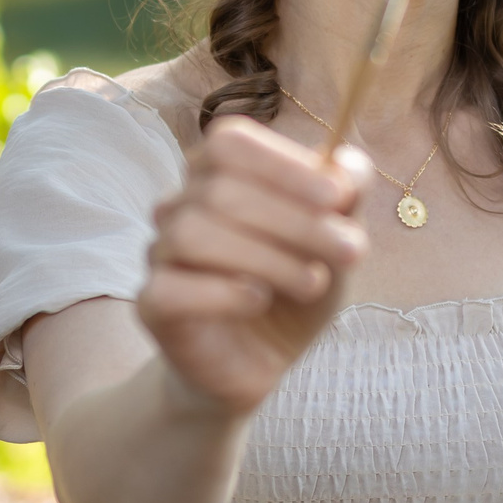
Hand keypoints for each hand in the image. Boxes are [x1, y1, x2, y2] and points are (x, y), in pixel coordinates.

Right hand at [137, 115, 368, 415]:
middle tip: (351, 251)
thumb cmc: (293, 286)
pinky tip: (258, 300)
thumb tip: (346, 163)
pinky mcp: (151, 305)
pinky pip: (170, 288)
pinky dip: (222, 292)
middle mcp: (179, 205)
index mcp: (215, 173)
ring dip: (267, 258)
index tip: (337, 196)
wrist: (260, 360)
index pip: (229, 142)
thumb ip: (345, 197)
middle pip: (220, 191)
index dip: (282, 164)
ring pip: (194, 235)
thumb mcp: (334, 240)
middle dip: (296, 221)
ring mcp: (159, 254)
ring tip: (312, 283)